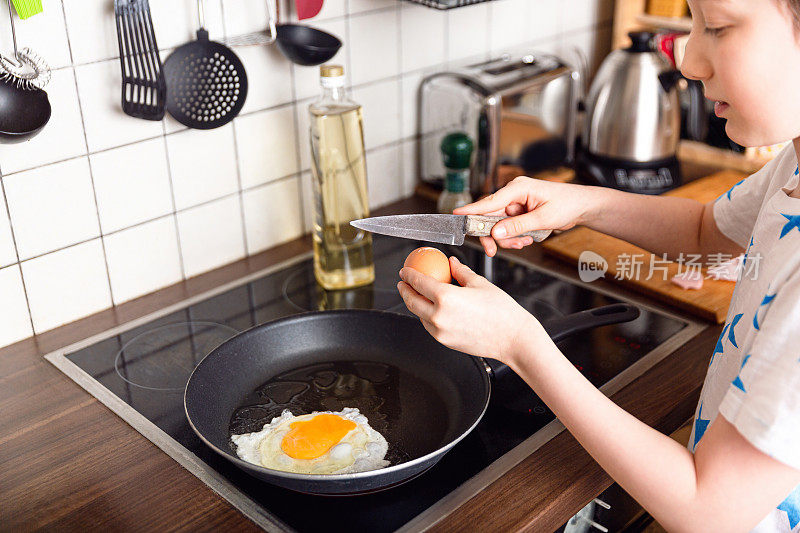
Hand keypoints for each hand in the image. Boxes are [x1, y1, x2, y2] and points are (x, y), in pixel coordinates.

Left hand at [397, 256, 548, 364]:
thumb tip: (451, 263)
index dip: (408, 275)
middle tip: (403, 283)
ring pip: (419, 315)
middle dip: (404, 290)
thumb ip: (460, 272)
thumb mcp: (479, 283)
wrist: (512, 338)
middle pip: (412, 301)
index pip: (418, 282)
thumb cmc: (501, 311)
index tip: (404, 271)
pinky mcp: (445, 341)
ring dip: (414, 304)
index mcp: (446, 297)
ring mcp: (440, 331)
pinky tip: (431, 309)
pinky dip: (426, 316)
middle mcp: (439, 316)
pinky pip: (429, 326)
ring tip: (416, 295)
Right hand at [453, 176, 598, 256]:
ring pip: (499, 226)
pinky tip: (527, 238)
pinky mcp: (519, 213)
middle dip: (494, 235)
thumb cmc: (568, 204)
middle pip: (490, 217)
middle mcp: (513, 194)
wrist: (582, 206)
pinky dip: (515, 237)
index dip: (471, 210)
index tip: (456, 216)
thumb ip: (517, 225)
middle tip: (493, 250)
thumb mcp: (543, 218)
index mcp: (517, 188)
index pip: (489, 201)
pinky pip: (508, 228)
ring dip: (508, 238)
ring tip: (524, 241)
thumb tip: (496, 232)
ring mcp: (516, 204)